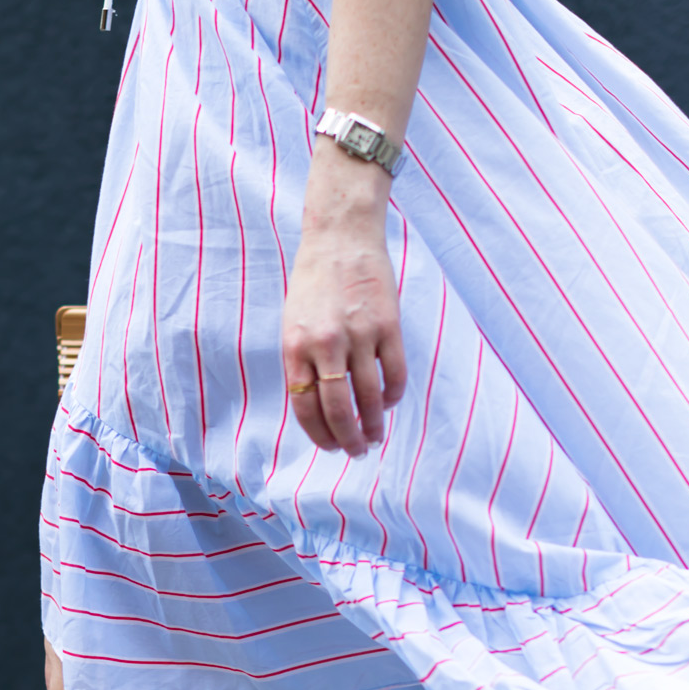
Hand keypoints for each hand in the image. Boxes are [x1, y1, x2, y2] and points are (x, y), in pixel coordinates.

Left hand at [282, 154, 407, 455]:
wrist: (341, 238)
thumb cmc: (314, 283)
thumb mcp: (294, 323)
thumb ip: (303, 363)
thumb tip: (319, 408)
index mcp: (296, 346)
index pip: (306, 406)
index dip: (320, 434)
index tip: (331, 447)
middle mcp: (325, 344)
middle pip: (338, 408)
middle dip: (348, 438)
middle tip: (357, 451)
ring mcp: (359, 334)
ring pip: (369, 396)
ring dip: (374, 423)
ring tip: (376, 435)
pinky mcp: (387, 325)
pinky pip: (394, 373)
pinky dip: (393, 395)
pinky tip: (390, 403)